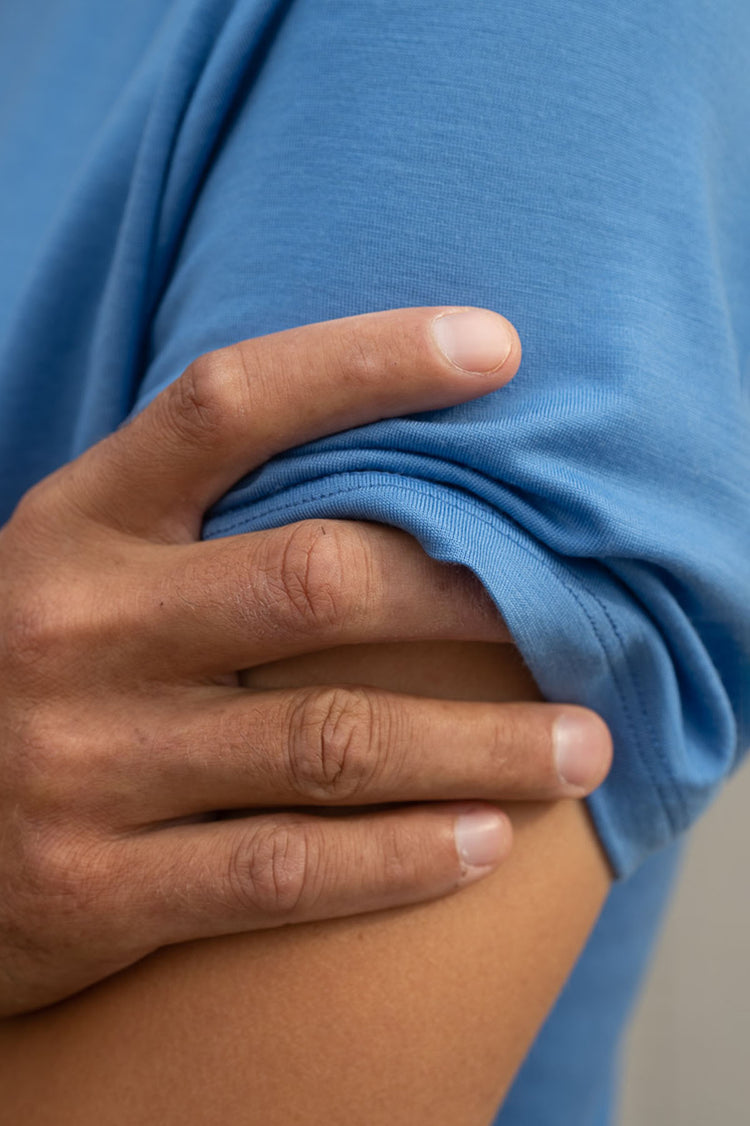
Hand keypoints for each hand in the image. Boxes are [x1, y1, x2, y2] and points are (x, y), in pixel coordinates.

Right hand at [0, 306, 611, 1016]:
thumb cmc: (32, 673)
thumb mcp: (86, 570)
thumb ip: (201, 526)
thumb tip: (395, 477)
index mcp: (75, 522)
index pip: (227, 404)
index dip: (367, 361)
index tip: (497, 346)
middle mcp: (75, 628)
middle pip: (314, 580)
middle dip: (467, 589)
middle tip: (577, 611)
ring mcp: (80, 763)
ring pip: (327, 740)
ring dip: (480, 746)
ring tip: (580, 751)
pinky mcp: (93, 889)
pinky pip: (285, 873)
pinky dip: (404, 859)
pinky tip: (486, 846)